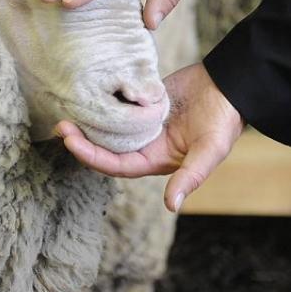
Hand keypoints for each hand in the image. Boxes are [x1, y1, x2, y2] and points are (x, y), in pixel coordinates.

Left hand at [54, 63, 245, 211]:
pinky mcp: (137, 100)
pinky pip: (113, 103)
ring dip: (85, 120)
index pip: (115, 165)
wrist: (230, 85)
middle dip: (80, 140)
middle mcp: (142, 143)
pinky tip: (82, 92)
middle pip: (103, 147)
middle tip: (61, 126)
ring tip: (65, 109)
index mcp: (154, 159)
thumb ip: (191, 177)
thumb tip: (172, 206)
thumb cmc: (224, 120)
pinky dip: (98, 100)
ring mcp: (138, 122)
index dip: (91, 157)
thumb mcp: (210, 150)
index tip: (71, 142)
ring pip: (104, 125)